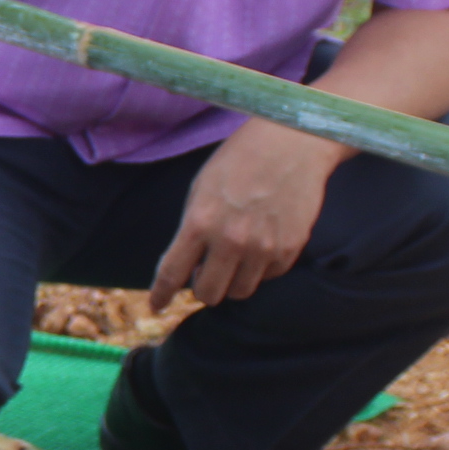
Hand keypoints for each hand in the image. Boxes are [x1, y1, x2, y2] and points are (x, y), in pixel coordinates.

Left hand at [149, 122, 337, 310]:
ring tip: (234, 258)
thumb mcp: (201, 189)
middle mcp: (231, 241)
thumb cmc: (240, 160)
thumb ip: (191, 229)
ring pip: (239, 292)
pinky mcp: (290, 249)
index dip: (161, 295)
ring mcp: (263, 248)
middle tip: (204, 274)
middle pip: (209, 294)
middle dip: (202, 289)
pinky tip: (260, 244)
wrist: (292, 144)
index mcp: (200, 223)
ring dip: (231, 281)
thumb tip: (186, 265)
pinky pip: (267, 277)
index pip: (172, 273)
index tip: (157, 305)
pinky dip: (259, 269)